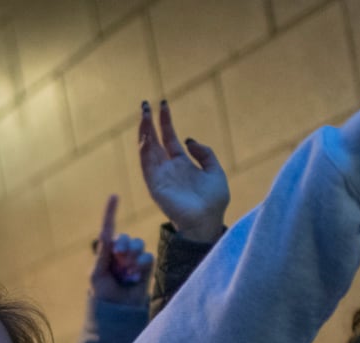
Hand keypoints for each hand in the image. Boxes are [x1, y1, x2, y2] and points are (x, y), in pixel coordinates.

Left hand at [89, 195, 152, 305]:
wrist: (117, 311)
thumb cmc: (102, 293)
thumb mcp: (96, 274)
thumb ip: (102, 255)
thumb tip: (106, 236)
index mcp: (106, 251)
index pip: (109, 228)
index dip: (110, 212)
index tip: (114, 196)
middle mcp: (121, 252)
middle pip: (127, 238)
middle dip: (124, 247)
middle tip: (119, 258)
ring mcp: (134, 259)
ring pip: (139, 246)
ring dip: (133, 257)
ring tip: (127, 272)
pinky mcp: (146, 267)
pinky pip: (148, 258)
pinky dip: (141, 266)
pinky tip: (135, 278)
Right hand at [137, 100, 227, 241]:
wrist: (208, 221)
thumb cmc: (214, 201)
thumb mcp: (215, 171)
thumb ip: (205, 153)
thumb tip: (188, 140)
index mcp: (182, 163)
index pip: (169, 137)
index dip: (165, 121)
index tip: (163, 104)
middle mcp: (168, 168)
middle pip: (155, 141)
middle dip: (149, 123)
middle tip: (145, 104)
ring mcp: (160, 176)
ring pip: (148, 150)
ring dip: (144, 133)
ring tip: (144, 115)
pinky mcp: (156, 186)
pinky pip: (147, 166)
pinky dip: (145, 152)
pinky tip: (145, 138)